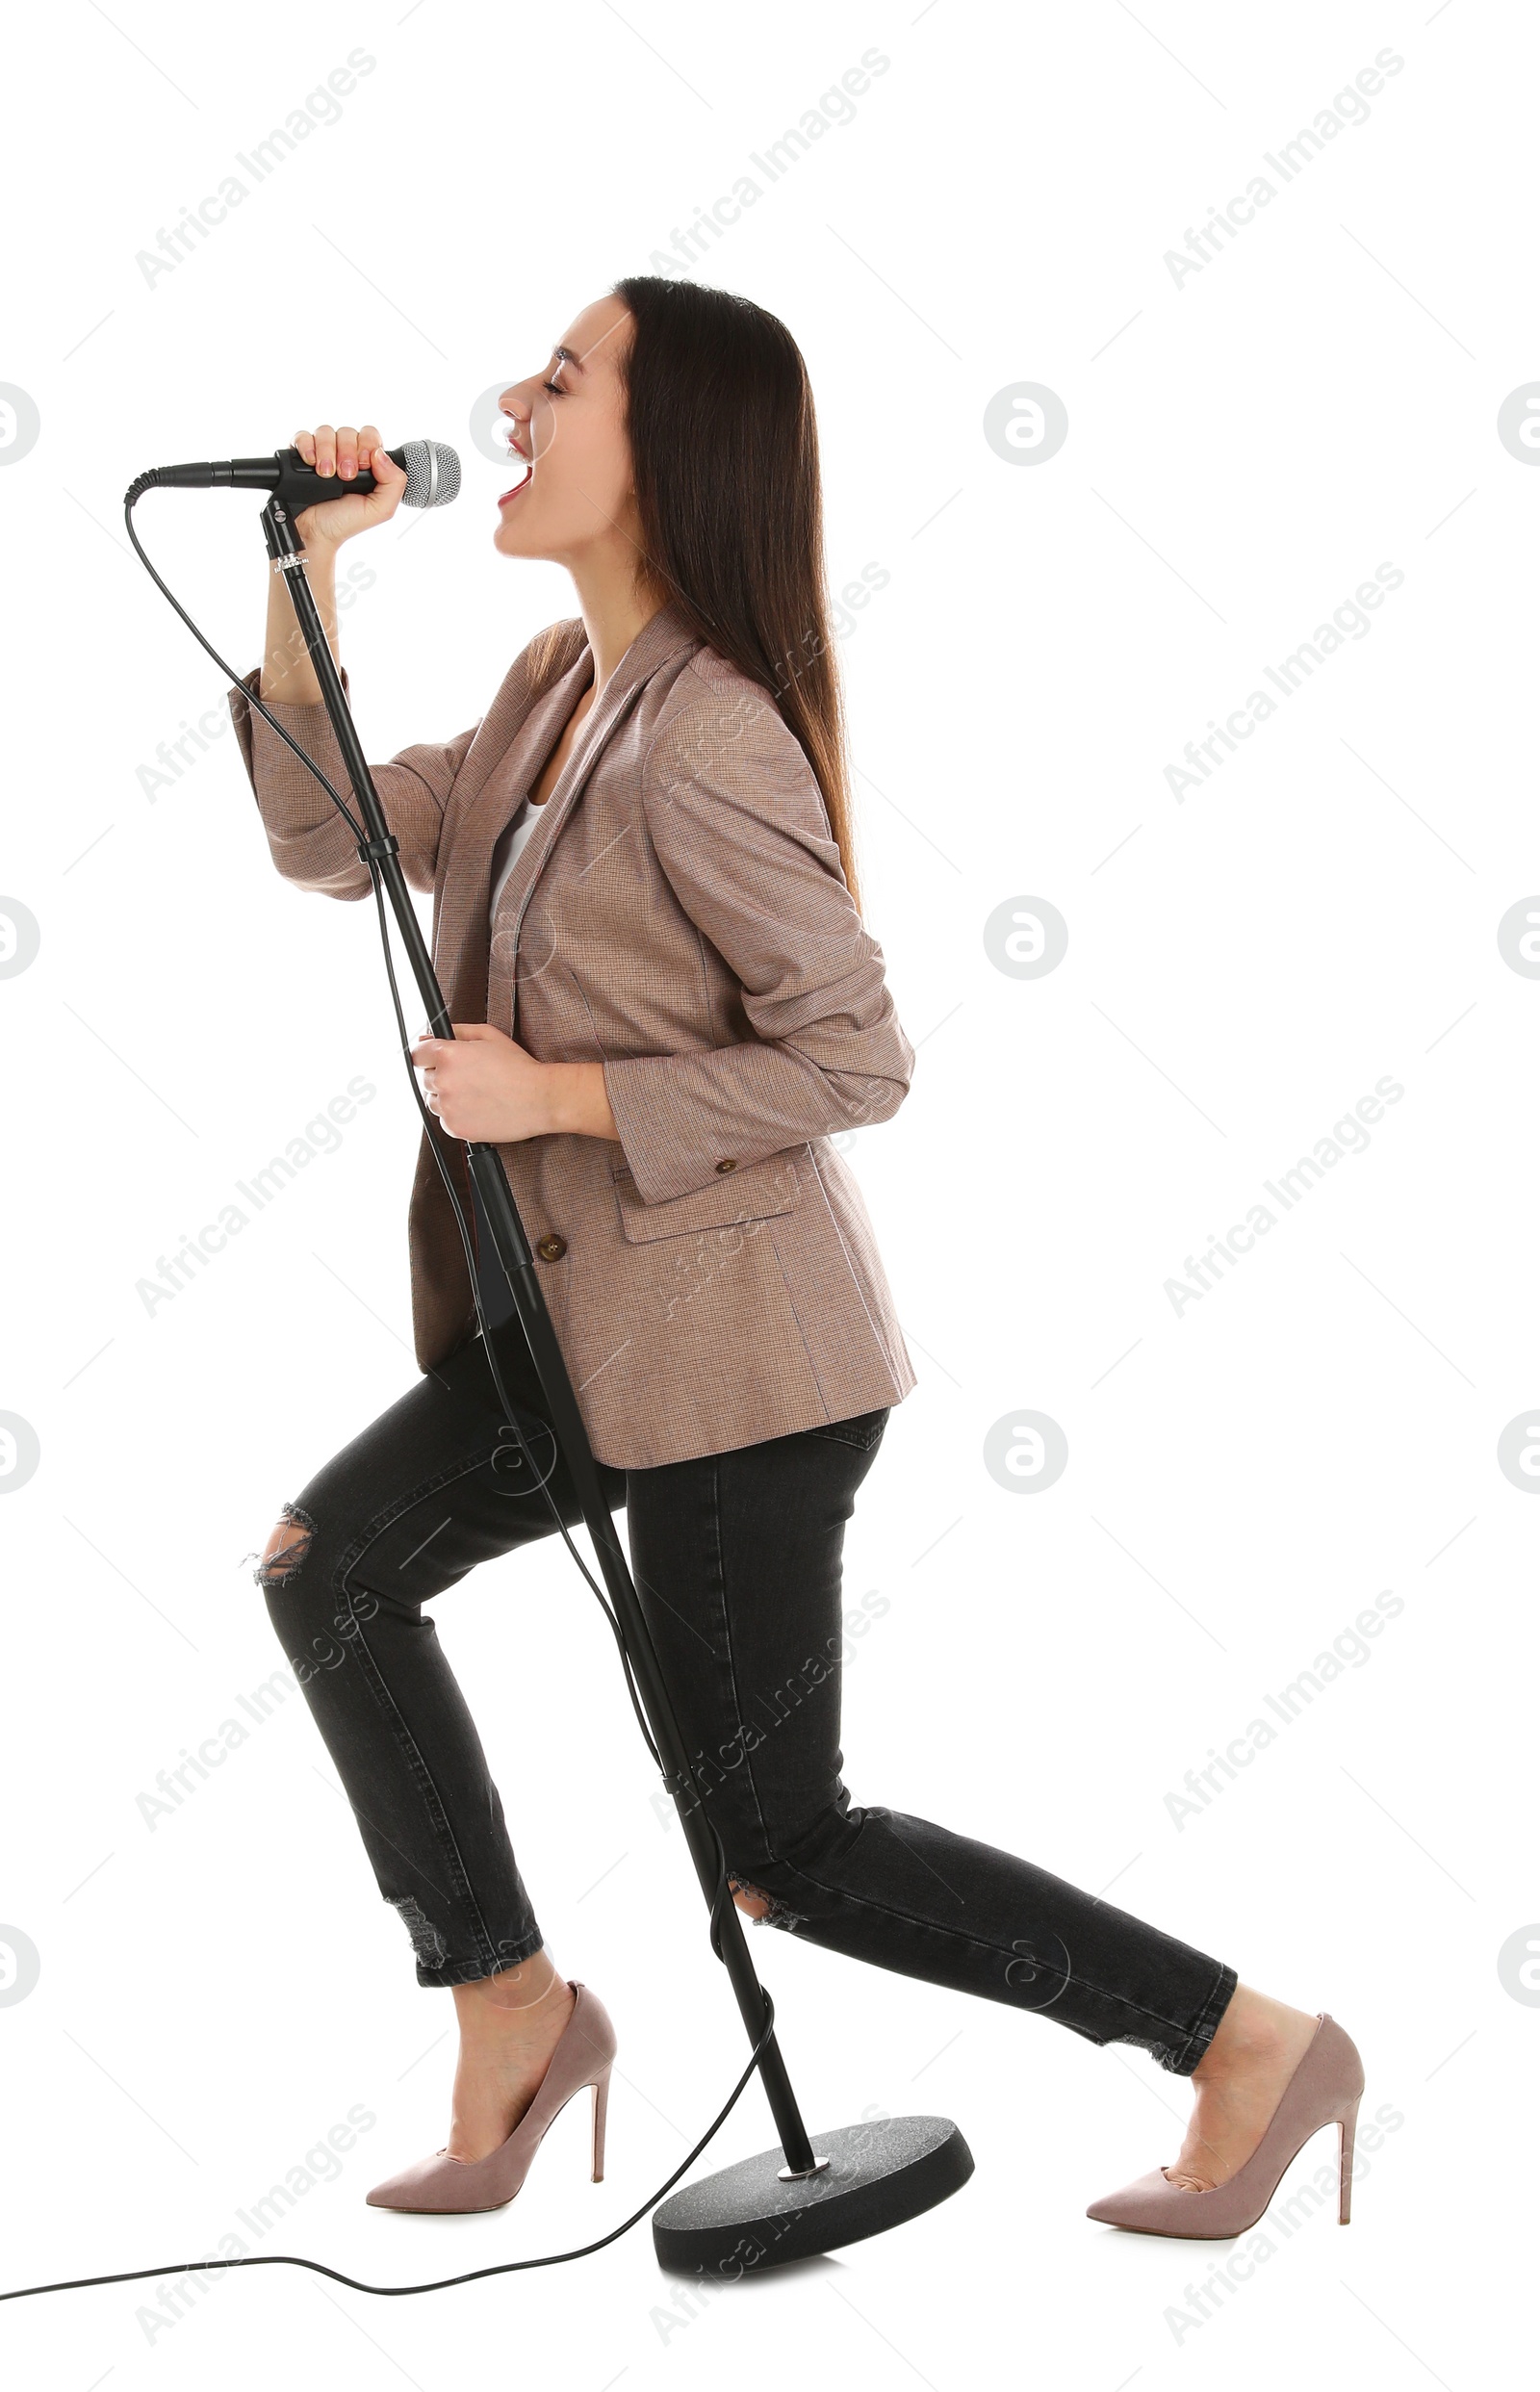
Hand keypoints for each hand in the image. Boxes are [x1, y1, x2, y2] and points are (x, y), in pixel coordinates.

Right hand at [290, 421, 405, 548]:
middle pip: (348, 432)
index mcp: (366, 464)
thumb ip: (394, 482)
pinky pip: (303, 436)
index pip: (369, 435)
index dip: (367, 445)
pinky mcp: (300, 455)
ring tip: (326, 474)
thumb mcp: (380, 509)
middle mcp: (344, 455)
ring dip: (327, 451)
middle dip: (347, 452)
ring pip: (326, 431)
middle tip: (345, 475)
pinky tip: (311, 463)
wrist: (314, 533)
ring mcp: (322, 454)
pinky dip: (307, 446)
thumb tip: (380, 453)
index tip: (363, 467)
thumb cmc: (345, 522)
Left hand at [410, 1023, 553, 1142]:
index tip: (434, 1060)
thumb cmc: (519, 1068)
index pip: (417, 1055)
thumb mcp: (489, 1036)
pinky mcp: (456, 1128)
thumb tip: (431, 1036)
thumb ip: (457, 1031)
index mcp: (448, 1055)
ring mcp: (448, 1107)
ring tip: (476, 1094)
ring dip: (448, 1098)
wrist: (539, 1099)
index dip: (427, 1056)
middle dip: (442, 1076)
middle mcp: (444, 1081)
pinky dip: (457, 1116)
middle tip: (469, 1077)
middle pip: (426, 1079)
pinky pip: (445, 1121)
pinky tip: (478, 1107)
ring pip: (434, 1101)